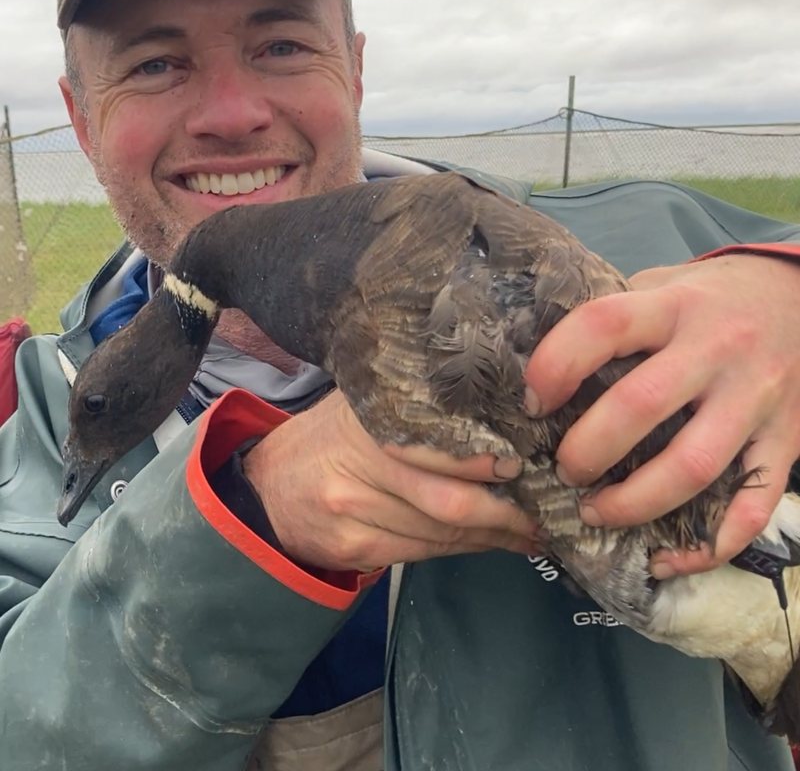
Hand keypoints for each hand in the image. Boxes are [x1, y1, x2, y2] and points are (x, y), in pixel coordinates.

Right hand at [243, 390, 542, 571]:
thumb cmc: (325, 438)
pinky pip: (420, 554)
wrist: (267, 487)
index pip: (439, 446)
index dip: (486, 462)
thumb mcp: (359, 406)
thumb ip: (411, 408)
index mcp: (367, 422)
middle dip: (504, 515)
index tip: (524, 465)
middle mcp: (360, 469)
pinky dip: (459, 551)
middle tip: (540, 516)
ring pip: (439, 535)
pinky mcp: (353, 550)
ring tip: (525, 534)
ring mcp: (354, 514)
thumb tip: (487, 413)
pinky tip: (484, 545)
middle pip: (448, 501)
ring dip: (490, 539)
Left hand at [524, 253, 799, 577]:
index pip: (603, 325)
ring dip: (633, 503)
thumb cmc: (706, 298)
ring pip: (693, 466)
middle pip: (640, 405)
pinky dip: (707, 546)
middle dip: (587, 448)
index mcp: (672, 305)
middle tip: (564, 470)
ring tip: (594, 513)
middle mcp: (717, 349)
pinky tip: (664, 560)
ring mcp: (756, 399)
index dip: (556, 366)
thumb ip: (610, 315)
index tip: (532, 402)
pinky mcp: (787, 442)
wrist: (798, 296)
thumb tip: (537, 367)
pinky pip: (752, 507)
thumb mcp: (657, 284)